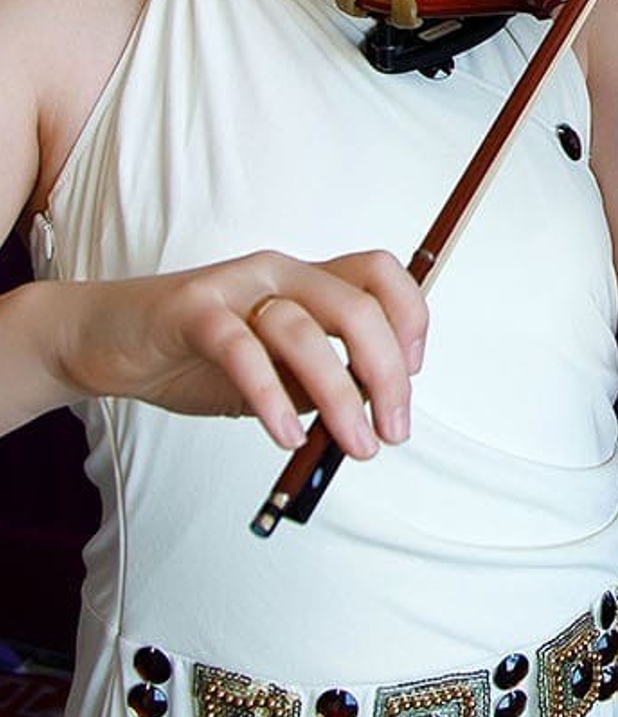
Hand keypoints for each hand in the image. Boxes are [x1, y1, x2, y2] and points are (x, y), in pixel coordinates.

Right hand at [55, 250, 427, 457]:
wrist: (104, 339)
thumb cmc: (198, 356)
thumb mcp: (274, 371)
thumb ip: (317, 382)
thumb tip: (370, 414)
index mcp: (308, 278)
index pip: (381, 275)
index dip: (411, 318)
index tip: (413, 375)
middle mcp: (281, 271)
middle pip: (357, 307)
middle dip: (387, 373)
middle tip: (393, 430)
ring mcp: (237, 287)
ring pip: (305, 331)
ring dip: (339, 395)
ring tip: (353, 444)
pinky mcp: (192, 311)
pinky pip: (241, 351)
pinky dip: (271, 397)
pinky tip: (286, 436)